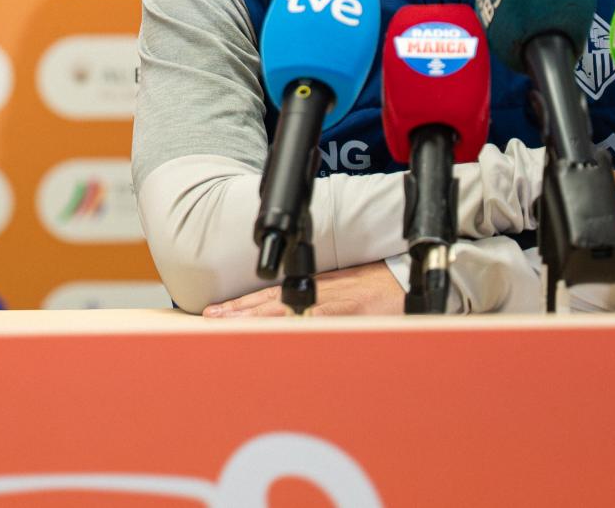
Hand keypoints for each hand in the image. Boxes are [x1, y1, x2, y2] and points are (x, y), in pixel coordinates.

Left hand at [203, 262, 404, 317]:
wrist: (404, 282)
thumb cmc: (374, 286)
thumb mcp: (339, 290)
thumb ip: (314, 303)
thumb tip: (287, 318)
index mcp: (311, 288)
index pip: (268, 298)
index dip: (241, 306)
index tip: (215, 312)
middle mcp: (315, 293)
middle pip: (269, 304)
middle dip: (238, 312)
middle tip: (209, 318)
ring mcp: (329, 302)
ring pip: (285, 310)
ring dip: (256, 318)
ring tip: (228, 325)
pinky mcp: (346, 312)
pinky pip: (316, 319)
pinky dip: (295, 325)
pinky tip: (276, 332)